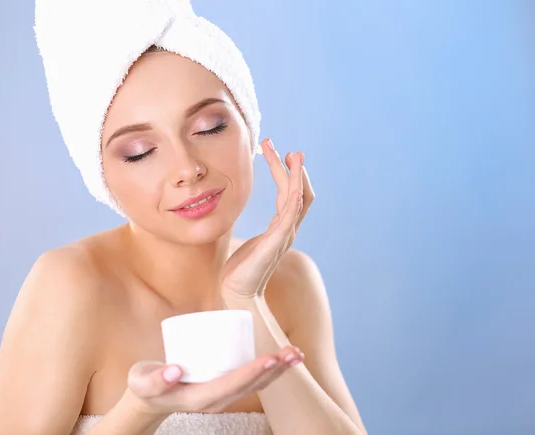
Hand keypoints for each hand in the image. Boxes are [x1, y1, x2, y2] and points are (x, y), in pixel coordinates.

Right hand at [125, 345, 304, 415]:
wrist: (149, 398)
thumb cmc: (146, 384)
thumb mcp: (143, 381)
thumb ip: (155, 378)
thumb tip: (175, 370)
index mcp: (200, 398)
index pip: (232, 385)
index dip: (253, 372)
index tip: (271, 359)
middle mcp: (216, 401)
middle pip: (251, 386)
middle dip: (275, 369)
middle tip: (295, 353)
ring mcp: (222, 397)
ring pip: (256, 385)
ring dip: (278, 370)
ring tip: (297, 354)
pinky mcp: (224, 388)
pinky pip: (251, 381)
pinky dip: (270, 370)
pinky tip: (283, 358)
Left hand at [221, 138, 314, 301]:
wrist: (237, 294)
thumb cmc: (240, 272)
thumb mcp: (249, 244)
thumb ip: (256, 233)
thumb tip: (245, 222)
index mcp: (280, 227)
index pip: (289, 193)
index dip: (285, 172)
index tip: (276, 151)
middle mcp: (287, 229)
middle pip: (297, 190)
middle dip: (289, 166)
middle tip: (273, 144)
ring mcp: (284, 236)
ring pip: (297, 198)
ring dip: (296, 175)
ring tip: (293, 154)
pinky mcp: (276, 242)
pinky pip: (290, 216)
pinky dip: (294, 198)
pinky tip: (293, 184)